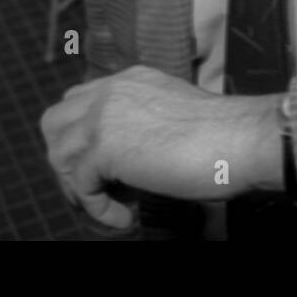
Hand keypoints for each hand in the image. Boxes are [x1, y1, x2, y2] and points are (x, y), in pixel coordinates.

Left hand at [41, 66, 282, 229]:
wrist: (241, 138)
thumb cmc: (223, 136)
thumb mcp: (174, 116)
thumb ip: (144, 123)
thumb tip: (125, 162)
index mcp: (131, 80)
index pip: (82, 101)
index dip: (84, 137)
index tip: (104, 168)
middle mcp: (112, 90)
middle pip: (55, 120)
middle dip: (66, 158)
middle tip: (93, 188)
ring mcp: (104, 116)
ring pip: (59, 154)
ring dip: (79, 187)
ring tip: (111, 205)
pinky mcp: (105, 147)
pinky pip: (81, 186)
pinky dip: (99, 209)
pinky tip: (126, 217)